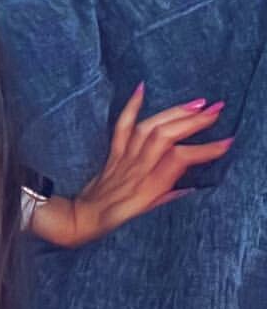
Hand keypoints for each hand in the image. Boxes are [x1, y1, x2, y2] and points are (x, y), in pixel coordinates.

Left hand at [31, 84, 232, 248]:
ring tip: (197, 103)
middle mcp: (137, 168)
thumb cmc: (116, 219)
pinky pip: (120, 126)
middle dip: (192, 122)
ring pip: (148, 128)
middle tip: (216, 110)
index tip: (227, 142)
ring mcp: (123, 158)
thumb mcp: (148, 212)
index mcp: (150, 186)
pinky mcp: (111, 152)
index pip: (180, 160)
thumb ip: (169, 196)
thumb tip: (191, 186)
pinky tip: (142, 89)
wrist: (83, 218)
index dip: (204, 151)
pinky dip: (131, 106)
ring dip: (173, 113)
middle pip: (165, 137)